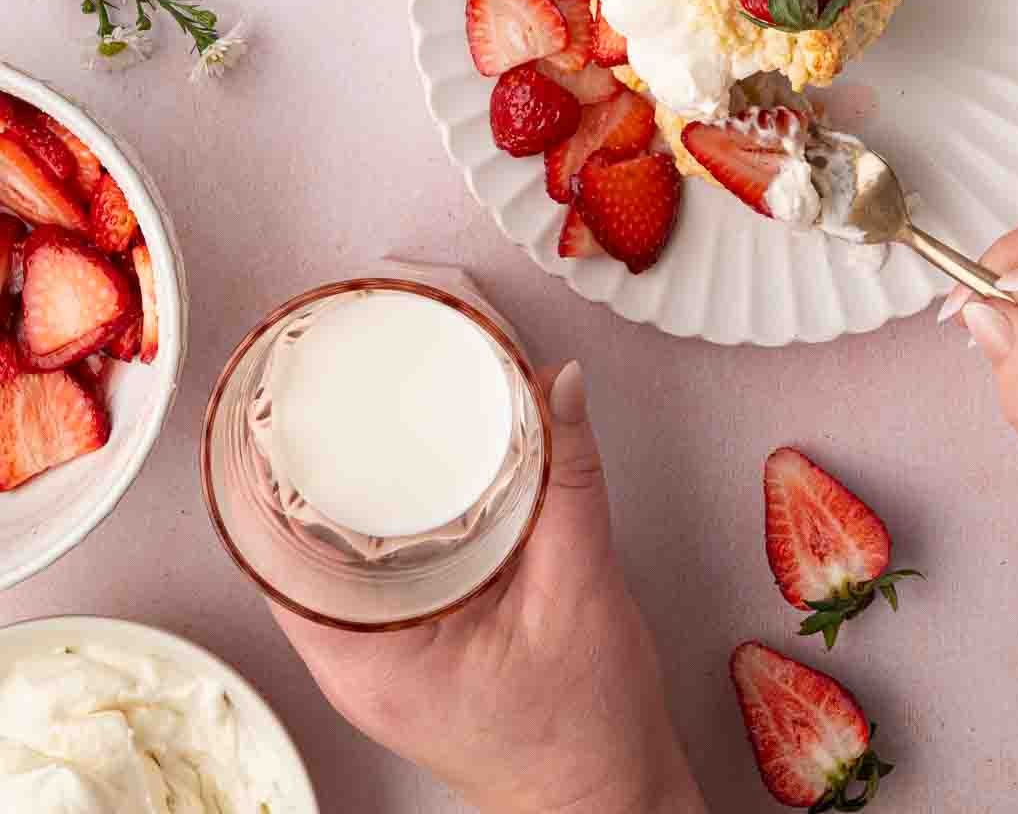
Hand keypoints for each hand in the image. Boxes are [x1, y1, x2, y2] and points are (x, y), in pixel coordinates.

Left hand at [273, 361, 706, 813]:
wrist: (611, 800)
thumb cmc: (584, 730)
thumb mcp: (581, 587)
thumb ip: (569, 479)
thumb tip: (555, 382)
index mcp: (367, 655)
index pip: (278, 551)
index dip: (271, 474)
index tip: (282, 403)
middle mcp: (354, 659)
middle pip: (297, 542)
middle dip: (306, 462)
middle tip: (321, 381)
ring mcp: (377, 657)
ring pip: (332, 552)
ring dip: (341, 487)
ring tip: (349, 410)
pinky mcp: (410, 646)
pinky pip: (371, 568)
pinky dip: (378, 517)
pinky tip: (399, 474)